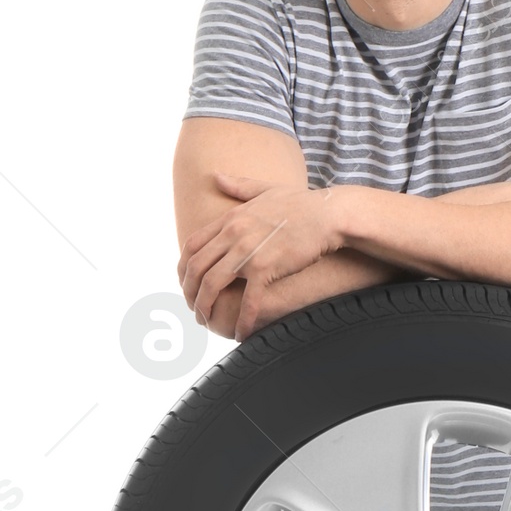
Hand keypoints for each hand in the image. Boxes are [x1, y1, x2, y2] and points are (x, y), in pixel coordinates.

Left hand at [177, 173, 345, 323]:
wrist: (327, 214)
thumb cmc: (301, 202)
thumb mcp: (264, 189)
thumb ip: (238, 185)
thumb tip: (215, 176)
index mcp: (229, 218)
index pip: (191, 246)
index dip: (183, 269)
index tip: (186, 284)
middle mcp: (232, 234)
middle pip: (195, 267)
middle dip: (189, 292)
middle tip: (193, 308)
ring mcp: (247, 251)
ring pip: (212, 284)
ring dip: (205, 306)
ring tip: (206, 321)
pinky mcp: (266, 268)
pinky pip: (248, 300)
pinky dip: (242, 320)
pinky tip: (241, 334)